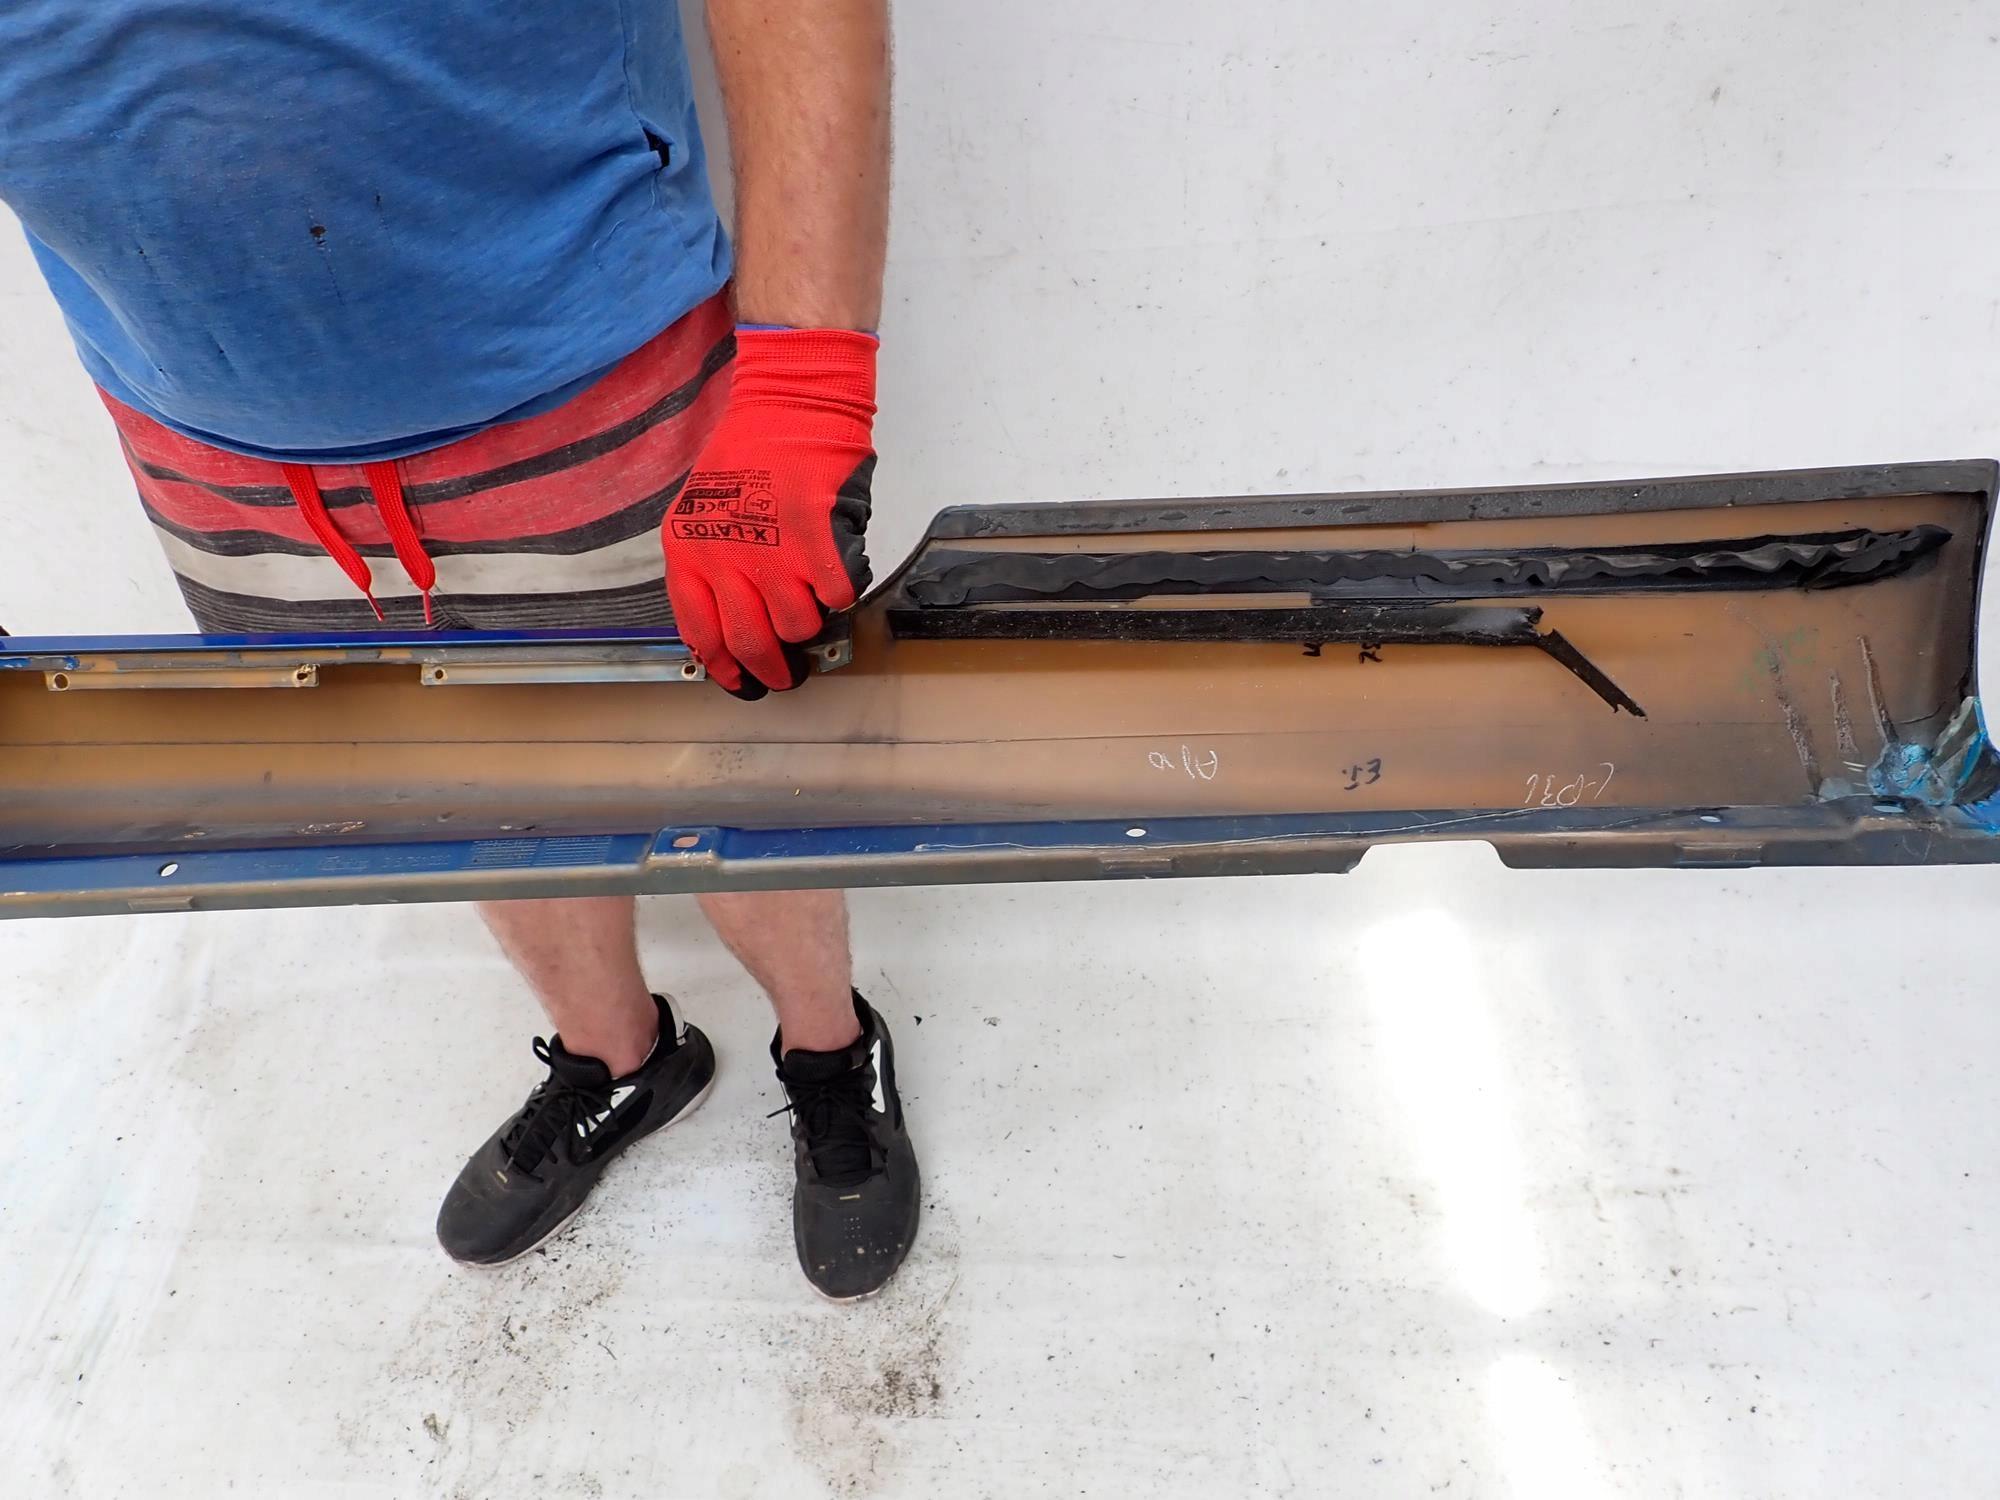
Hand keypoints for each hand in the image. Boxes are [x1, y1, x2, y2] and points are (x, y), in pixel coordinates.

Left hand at [662, 327, 875, 697]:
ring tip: (811, 597)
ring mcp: (773, 552)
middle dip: (774, 671)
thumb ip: (710, 565)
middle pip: (751, 643)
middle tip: (788, 676)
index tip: (742, 683)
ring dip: (811, 620)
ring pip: (798, 625)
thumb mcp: (703, 509)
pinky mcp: (817, 541)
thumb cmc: (751, 452)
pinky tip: (835, 566)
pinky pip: (836, 595)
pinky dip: (841, 590)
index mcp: (689, 551)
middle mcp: (726, 557)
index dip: (725, 669)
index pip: (701, 635)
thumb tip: (729, 625)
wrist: (790, 403)